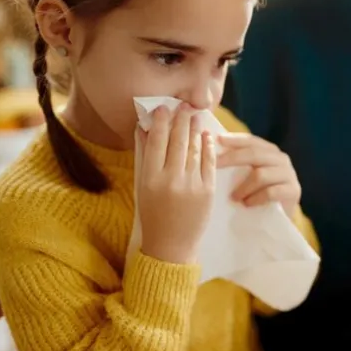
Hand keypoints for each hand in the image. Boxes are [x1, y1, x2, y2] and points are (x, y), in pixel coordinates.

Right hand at [137, 104, 216, 263]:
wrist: (170, 246)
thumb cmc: (152, 214)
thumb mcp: (142, 186)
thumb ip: (144, 157)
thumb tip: (144, 128)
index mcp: (150, 178)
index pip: (155, 142)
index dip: (159, 122)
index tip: (162, 107)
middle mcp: (170, 180)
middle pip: (177, 141)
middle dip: (180, 119)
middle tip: (183, 104)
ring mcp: (191, 185)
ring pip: (194, 149)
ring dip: (194, 129)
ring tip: (194, 115)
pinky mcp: (207, 191)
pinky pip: (208, 162)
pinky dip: (207, 146)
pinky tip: (206, 135)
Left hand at [216, 133, 300, 215]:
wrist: (278, 221)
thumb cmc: (257, 196)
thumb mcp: (247, 176)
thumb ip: (238, 163)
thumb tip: (212, 150)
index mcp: (270, 151)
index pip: (251, 141)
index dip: (234, 140)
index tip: (217, 140)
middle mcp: (281, 159)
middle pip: (255, 154)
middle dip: (232, 158)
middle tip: (214, 166)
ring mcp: (289, 174)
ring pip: (261, 174)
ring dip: (243, 186)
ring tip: (233, 197)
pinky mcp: (294, 191)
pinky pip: (271, 192)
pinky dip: (256, 198)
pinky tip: (247, 204)